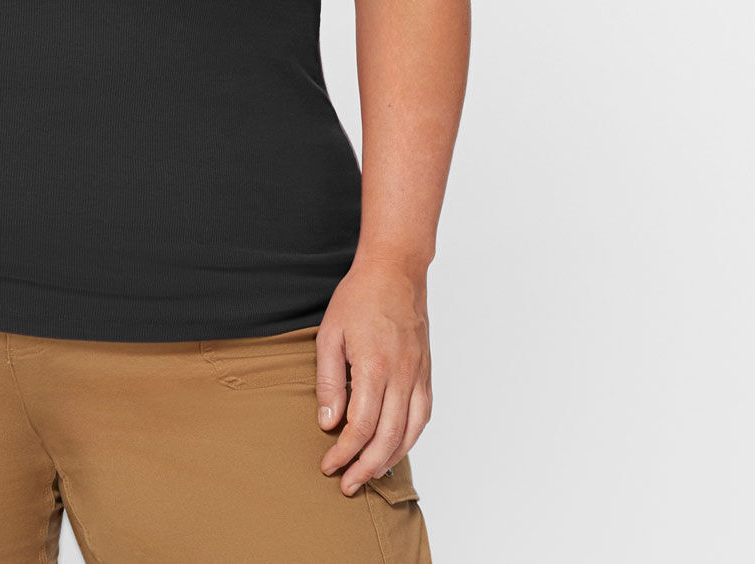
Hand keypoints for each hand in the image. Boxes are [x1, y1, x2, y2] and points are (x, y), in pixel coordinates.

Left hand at [314, 253, 431, 494]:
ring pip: (409, 433)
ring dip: (389, 460)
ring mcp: (418, 375)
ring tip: (368, 474)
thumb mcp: (330, 334)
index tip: (328, 465)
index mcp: (374, 366)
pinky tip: (394, 448)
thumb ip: (328, 380)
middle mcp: (402, 375)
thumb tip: (328, 422)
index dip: (344, 452)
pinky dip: (409, 439)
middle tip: (346, 483)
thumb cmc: (359, 298)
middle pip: (387, 438)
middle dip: (365, 467)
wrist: (395, 271)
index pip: (361, 426)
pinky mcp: (426, 373)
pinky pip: (423, 416)